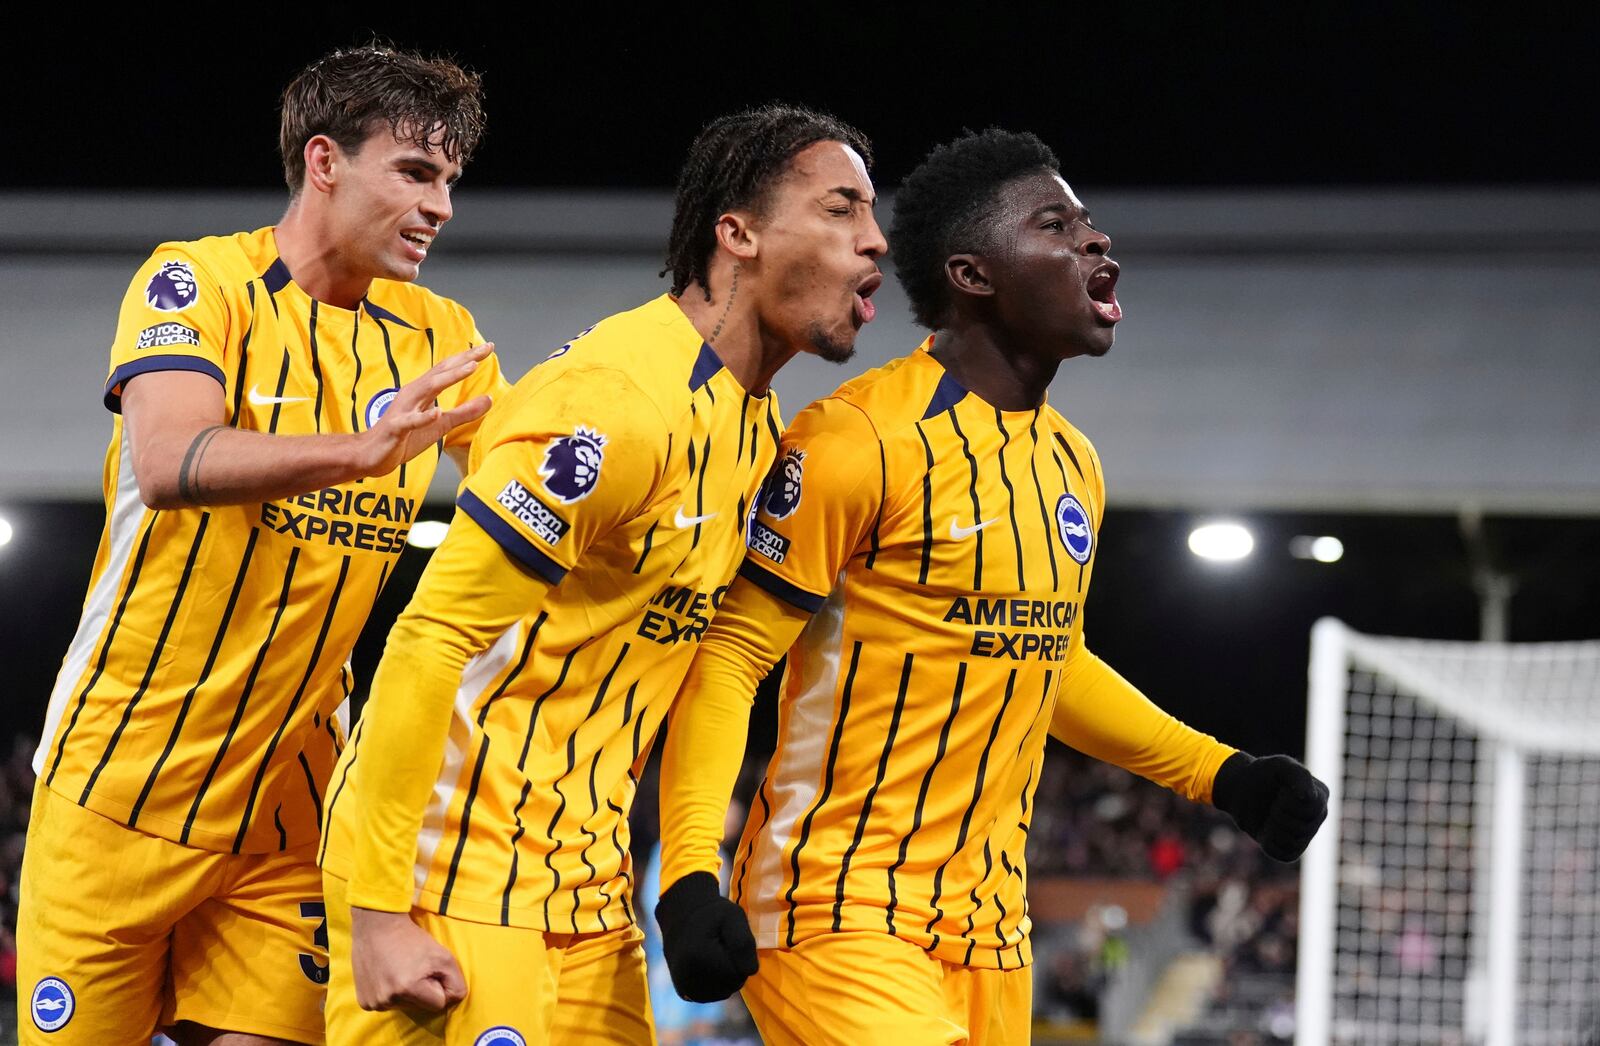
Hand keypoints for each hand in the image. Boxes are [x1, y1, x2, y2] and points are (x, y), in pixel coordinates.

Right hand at [350, 907, 466, 1011]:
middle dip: (422, 990)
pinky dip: (390, 992)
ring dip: (406, 992)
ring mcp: (373, 1002)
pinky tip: (387, 975)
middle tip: (414, 968)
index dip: (439, 986)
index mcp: (408, 989)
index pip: (438, 1004)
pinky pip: (387, 1004)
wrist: (377, 925)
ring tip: (399, 969)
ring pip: (403, 1006)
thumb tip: (453, 1000)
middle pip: (420, 1007)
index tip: (430, 970)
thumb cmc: (412, 939)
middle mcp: (388, 1000)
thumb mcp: (444, 956)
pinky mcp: (364, 1001)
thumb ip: (456, 982)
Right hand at [361, 343, 495, 476]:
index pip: (448, 370)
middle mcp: (413, 394)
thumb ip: (465, 412)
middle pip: (441, 372)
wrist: (372, 454)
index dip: (468, 358)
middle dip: (464, 360)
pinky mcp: (396, 428)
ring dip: (449, 378)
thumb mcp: (441, 423)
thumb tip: (489, 399)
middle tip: (486, 349)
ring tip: (470, 368)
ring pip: (427, 389)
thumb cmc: (405, 436)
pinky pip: (410, 421)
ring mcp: (404, 409)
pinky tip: (436, 413)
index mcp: (423, 391)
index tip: (489, 347)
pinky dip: (423, 417)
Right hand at [655, 871, 758, 1002]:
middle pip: (731, 985)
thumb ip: (743, 943)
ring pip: (723, 992)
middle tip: (722, 946)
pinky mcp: (684, 993)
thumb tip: (750, 971)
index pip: (738, 973)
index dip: (740, 957)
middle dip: (734, 967)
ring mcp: (684, 988)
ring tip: (715, 954)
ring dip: (726, 977)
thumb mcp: (733, 916)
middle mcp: (687, 977)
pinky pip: (713, 995)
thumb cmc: (711, 915)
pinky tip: (709, 966)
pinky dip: (716, 984)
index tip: (728, 939)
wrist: (680, 916)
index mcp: (698, 957)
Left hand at [1211, 752, 1328, 861]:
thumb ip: (1298, 775)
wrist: (1241, 791)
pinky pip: (1284, 854)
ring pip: (1293, 842)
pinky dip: (1270, 843)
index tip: (1280, 791)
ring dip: (1274, 829)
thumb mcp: (1279, 766)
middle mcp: (1317, 816)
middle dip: (1280, 815)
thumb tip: (1308, 797)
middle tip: (1272, 805)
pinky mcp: (1291, 849)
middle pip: (1302, 828)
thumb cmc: (1262, 775)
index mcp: (1320, 795)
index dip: (1288, 801)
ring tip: (1269, 817)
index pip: (1310, 808)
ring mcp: (1306, 834)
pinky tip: (1266, 831)